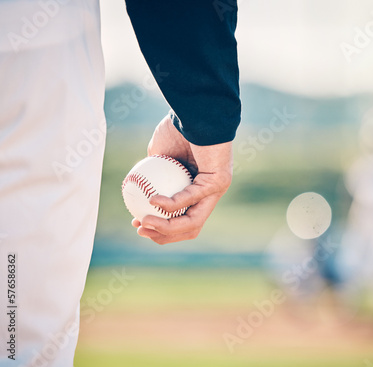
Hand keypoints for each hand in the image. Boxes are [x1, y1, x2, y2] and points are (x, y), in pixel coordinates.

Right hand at [131, 112, 232, 243]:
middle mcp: (211, 193)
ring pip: (193, 221)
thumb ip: (153, 173)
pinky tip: (153, 201)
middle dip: (163, 234)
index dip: (160, 227)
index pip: (183, 218)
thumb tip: (138, 189)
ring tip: (144, 222)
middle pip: (189, 227)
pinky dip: (171, 204)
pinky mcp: (219, 181)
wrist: (197, 111)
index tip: (138, 223)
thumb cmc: (179, 128)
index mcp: (199, 188)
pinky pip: (192, 197)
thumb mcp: (160, 154)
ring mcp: (217, 189)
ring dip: (166, 227)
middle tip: (140, 228)